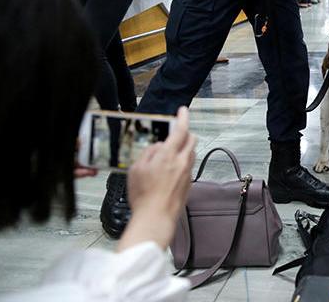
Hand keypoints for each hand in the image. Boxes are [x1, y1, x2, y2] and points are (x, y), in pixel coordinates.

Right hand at [126, 107, 195, 230]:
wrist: (156, 218)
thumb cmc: (143, 196)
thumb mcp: (136, 169)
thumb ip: (149, 153)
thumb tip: (158, 147)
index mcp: (169, 155)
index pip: (181, 130)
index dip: (183, 118)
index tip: (183, 110)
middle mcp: (182, 162)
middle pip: (191, 140)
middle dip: (185, 133)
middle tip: (175, 134)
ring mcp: (187, 173)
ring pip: (191, 153)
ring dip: (183, 149)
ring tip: (168, 155)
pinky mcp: (189, 184)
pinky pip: (188, 167)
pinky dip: (181, 163)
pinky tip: (169, 172)